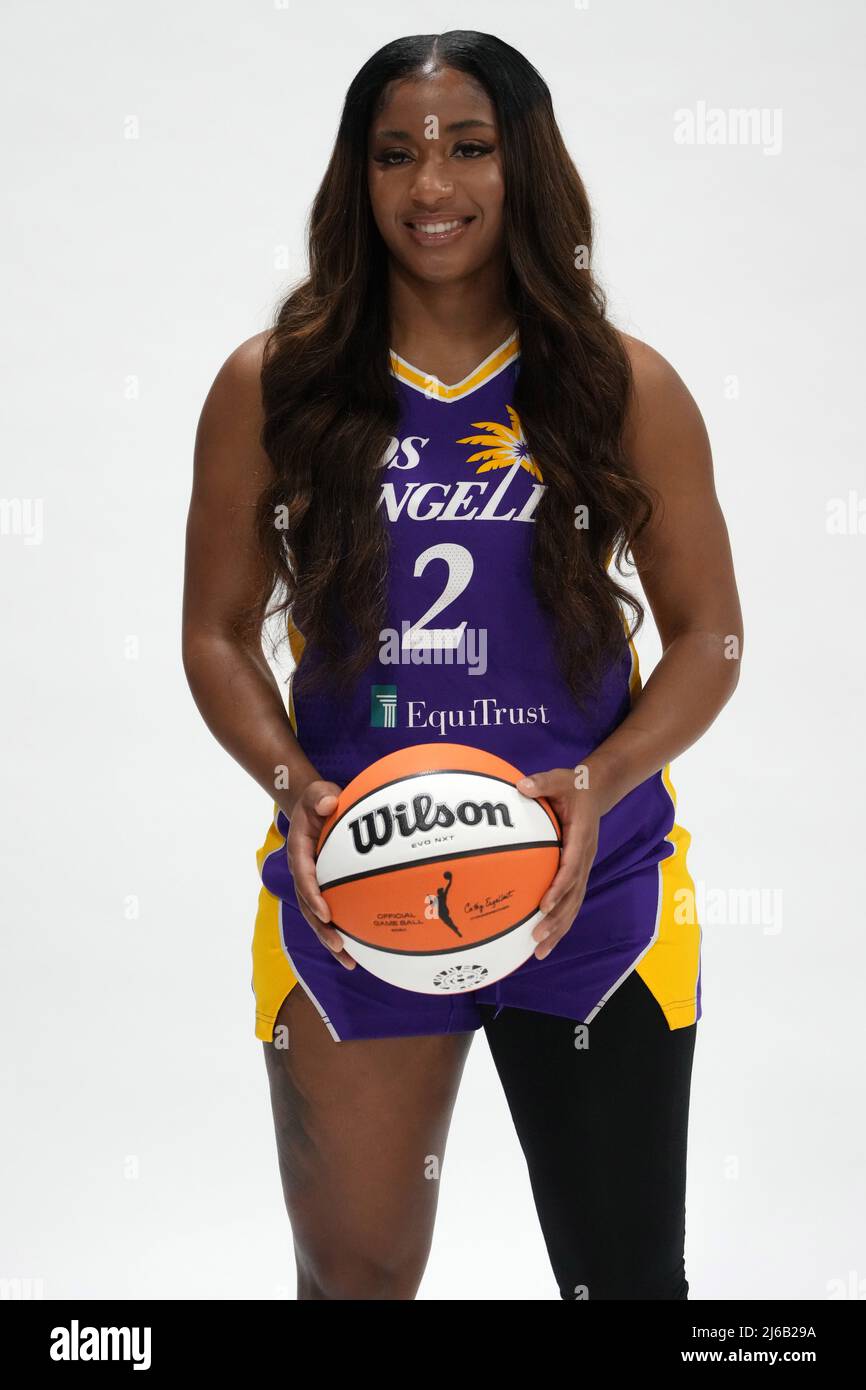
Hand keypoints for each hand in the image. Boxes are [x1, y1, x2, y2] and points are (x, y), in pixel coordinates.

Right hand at [286, 779, 355, 969]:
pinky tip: (363, 949)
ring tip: (351, 962)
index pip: (304, 878)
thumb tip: (329, 804)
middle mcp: (303, 874)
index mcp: (299, 853)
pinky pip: (333, 913)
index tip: (327, 913)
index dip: (313, 897)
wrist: (313, 808)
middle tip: (340, 947)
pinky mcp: (325, 890)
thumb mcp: (317, 792)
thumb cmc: (317, 801)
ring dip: (332, 940)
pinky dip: (345, 931)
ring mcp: (313, 885)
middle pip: (310, 908)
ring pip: (319, 918)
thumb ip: (321, 797)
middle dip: (323, 930)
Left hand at [516, 769, 601, 960]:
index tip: (543, 905)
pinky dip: (559, 921)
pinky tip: (544, 939)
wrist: (596, 790)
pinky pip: (570, 900)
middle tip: (537, 938)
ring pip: (573, 904)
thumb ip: (541, 782)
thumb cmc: (573, 785)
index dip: (559, 888)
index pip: (572, 867)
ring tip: (539, 951)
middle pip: (574, 895)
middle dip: (557, 919)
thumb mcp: (560, 778)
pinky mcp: (578, 872)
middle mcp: (585, 857)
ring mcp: (583, 867)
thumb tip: (521, 786)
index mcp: (581, 837)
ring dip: (558, 928)